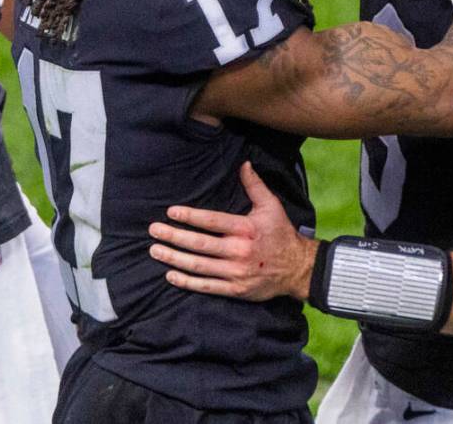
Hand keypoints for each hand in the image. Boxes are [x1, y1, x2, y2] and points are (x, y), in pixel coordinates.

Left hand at [147, 162, 318, 300]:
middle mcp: (239, 251)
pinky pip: (207, 287)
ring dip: (174, 259)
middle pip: (200, 244)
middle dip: (174, 237)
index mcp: (246, 229)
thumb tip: (243, 164)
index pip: (212, 221)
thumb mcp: (271, 206)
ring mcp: (236, 273)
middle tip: (154, 230)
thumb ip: (255, 185)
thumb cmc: (281, 234)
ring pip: (199, 266)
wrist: (298, 268)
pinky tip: (171, 275)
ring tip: (155, 251)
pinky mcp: (236, 290)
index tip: (171, 212)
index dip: (190, 217)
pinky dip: (188, 282)